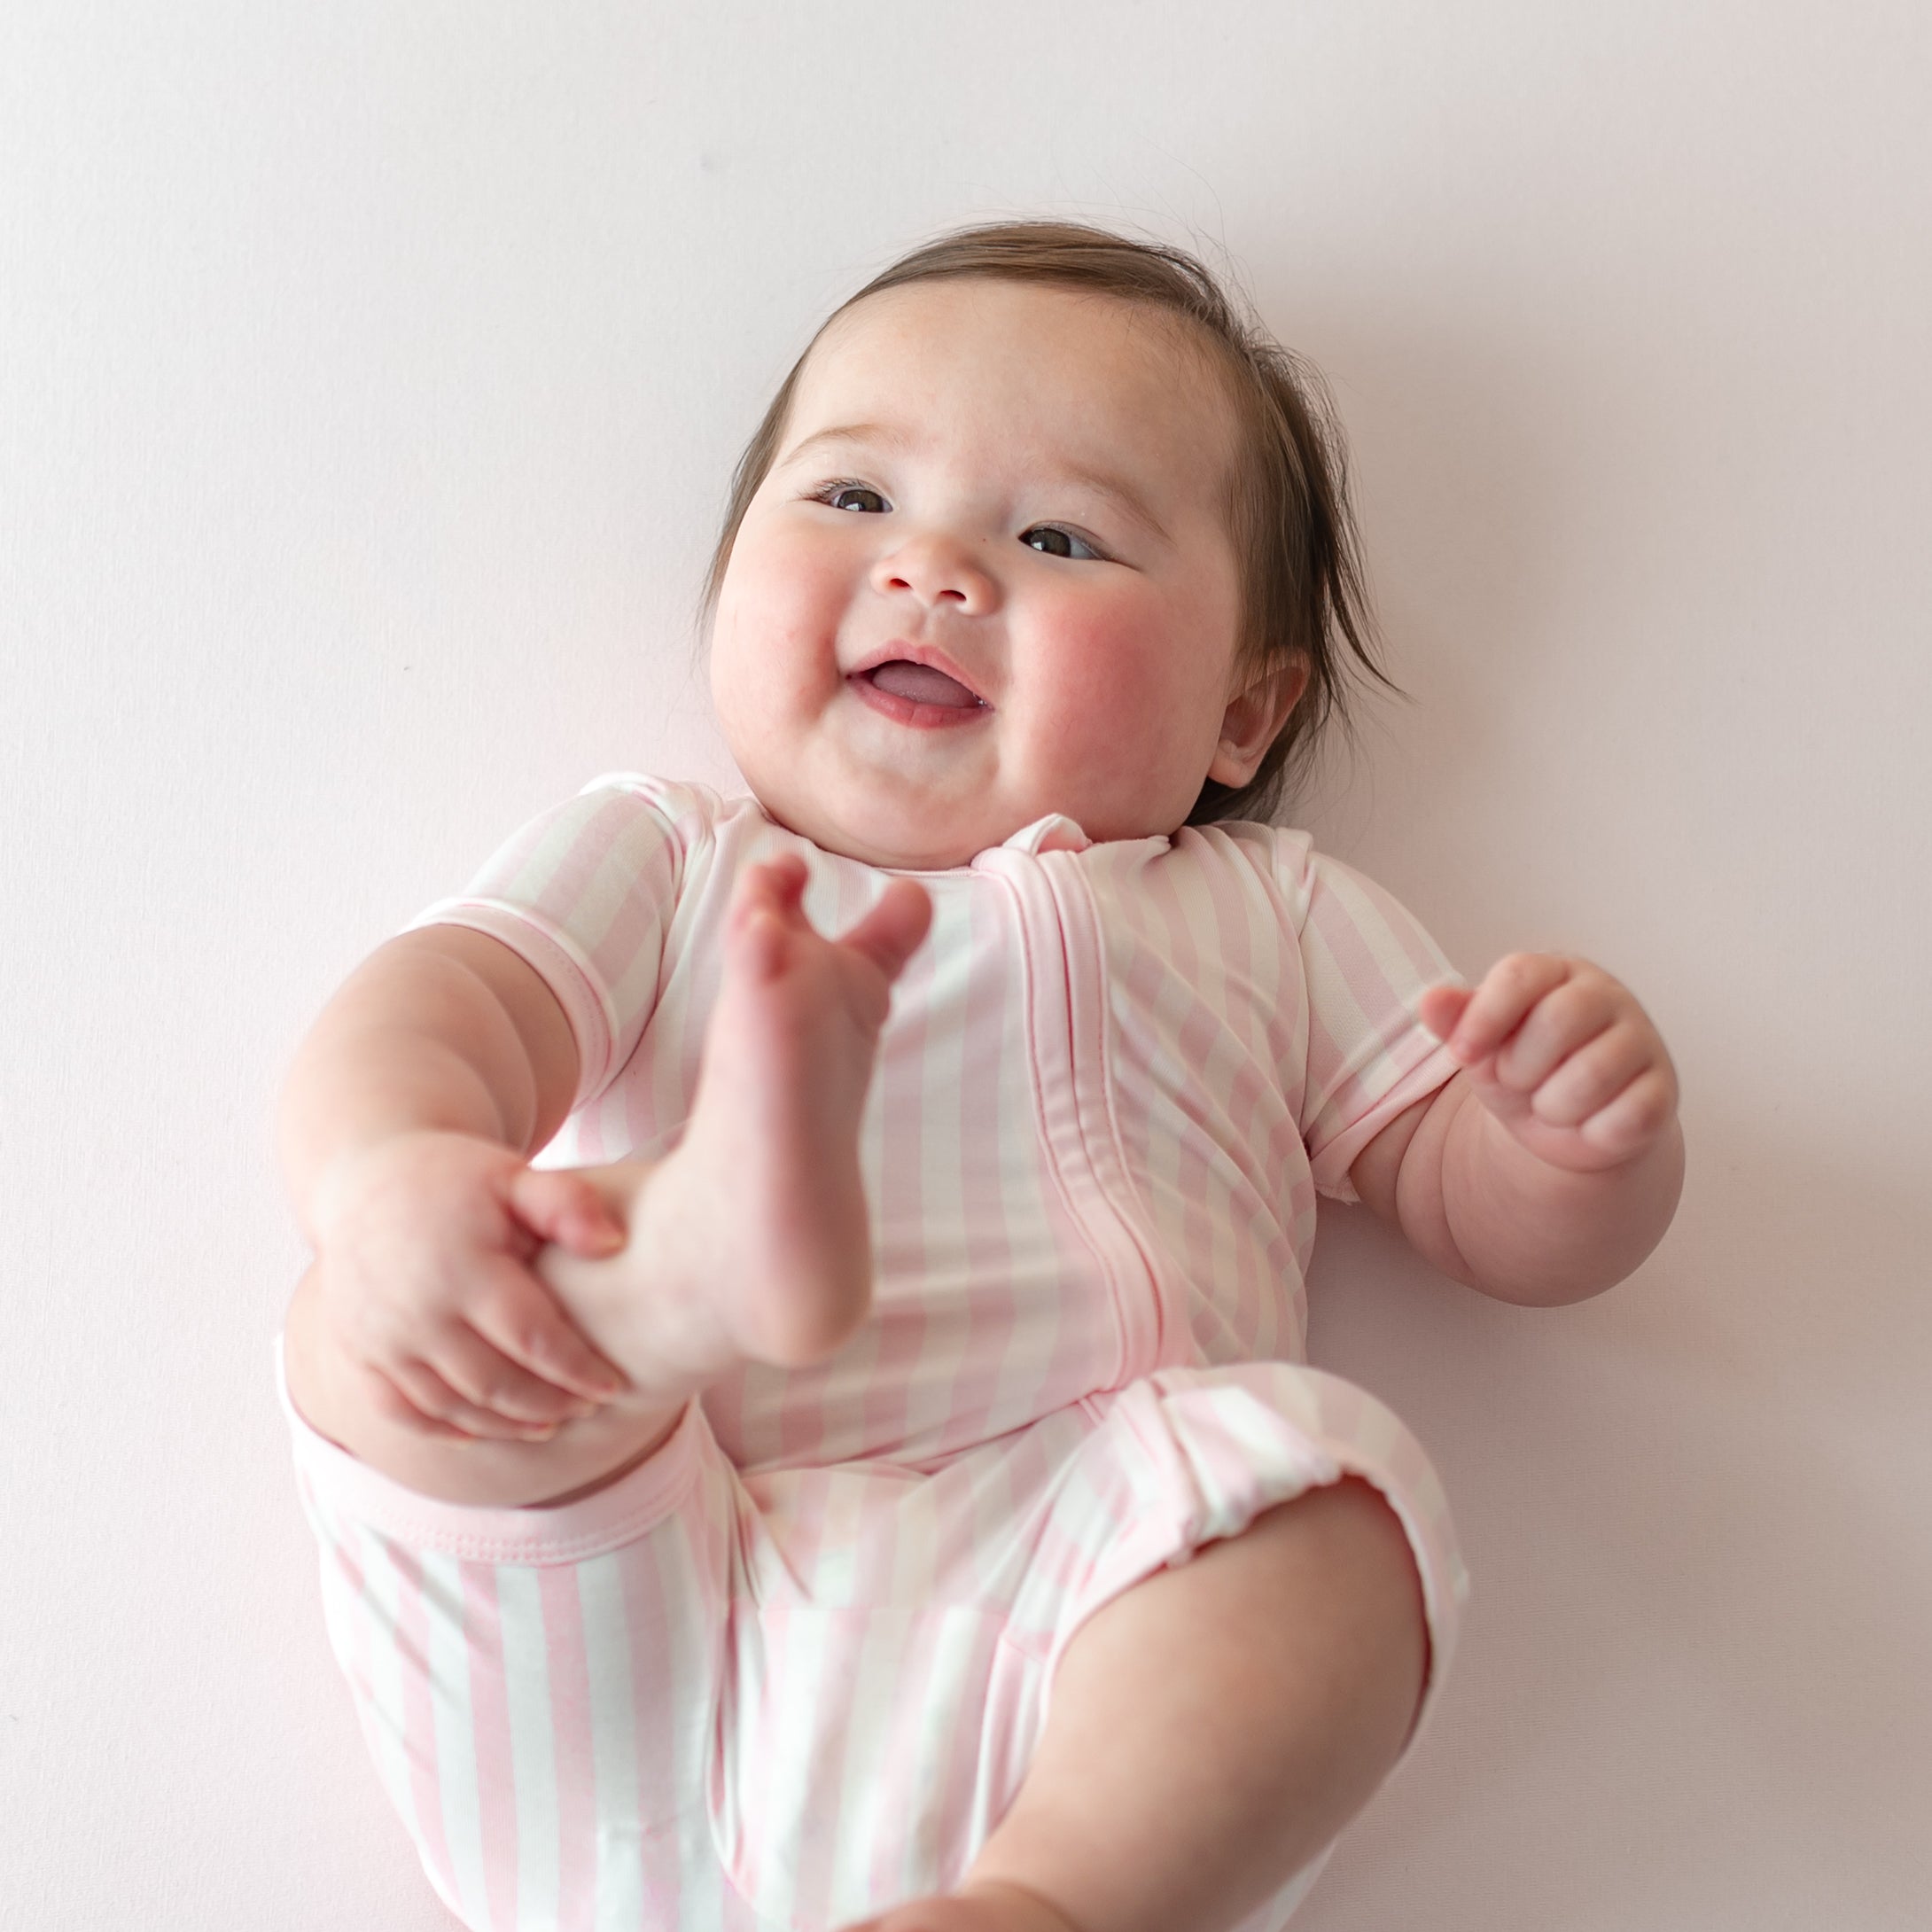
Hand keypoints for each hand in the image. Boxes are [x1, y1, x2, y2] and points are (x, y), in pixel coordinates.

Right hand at [305, 1131, 630, 1440]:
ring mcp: (380, 1337)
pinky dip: (441, 1429)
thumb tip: (614, 1244)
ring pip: (449, 1406)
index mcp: (461, 1267)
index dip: (576, 1369)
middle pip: (493, 1383)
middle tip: (587, 1407)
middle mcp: (415, 1310)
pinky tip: (481, 1431)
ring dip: (503, 1425)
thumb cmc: (455, 1179)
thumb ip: (566, 1204)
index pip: (531, 1338)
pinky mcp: (357, 1351)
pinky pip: (400, 1409)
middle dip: (548, 1404)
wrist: (361, 1178)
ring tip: (548, 1424)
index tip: (615, 1385)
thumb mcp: (511, 1176)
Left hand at [1419, 954, 1678, 1173]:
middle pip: (1558, 1020)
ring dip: (1553, 1106)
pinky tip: (1589, 1125)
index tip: (1462, 1054)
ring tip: (1551, 1104)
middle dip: (1521, 1067)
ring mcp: (1643, 1042)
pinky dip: (1592, 1133)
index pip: (1519, 975)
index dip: (1485, 1017)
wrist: (1570, 1126)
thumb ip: (1458, 1021)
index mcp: (1557, 973)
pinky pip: (1625, 1117)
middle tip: (1518, 1082)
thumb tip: (1431, 1000)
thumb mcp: (1482, 1046)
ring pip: (1590, 1075)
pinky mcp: (1663, 1092)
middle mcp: (1607, 997)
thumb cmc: (1521, 1070)